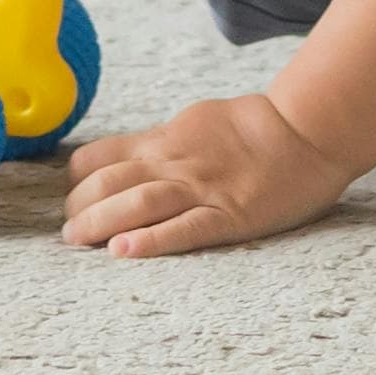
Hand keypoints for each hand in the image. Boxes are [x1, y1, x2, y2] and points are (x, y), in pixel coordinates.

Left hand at [60, 92, 358, 257]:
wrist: (307, 131)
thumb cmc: (255, 128)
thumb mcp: (196, 122)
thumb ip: (161, 142)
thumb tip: (128, 158)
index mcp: (165, 141)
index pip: (100, 156)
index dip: (76, 180)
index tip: (71, 200)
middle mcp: (174, 163)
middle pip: (109, 183)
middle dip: (79, 208)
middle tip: (68, 233)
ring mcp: (201, 190)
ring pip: (136, 203)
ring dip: (99, 224)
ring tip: (78, 242)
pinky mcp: (229, 216)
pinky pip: (183, 229)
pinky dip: (150, 241)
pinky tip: (123, 252)